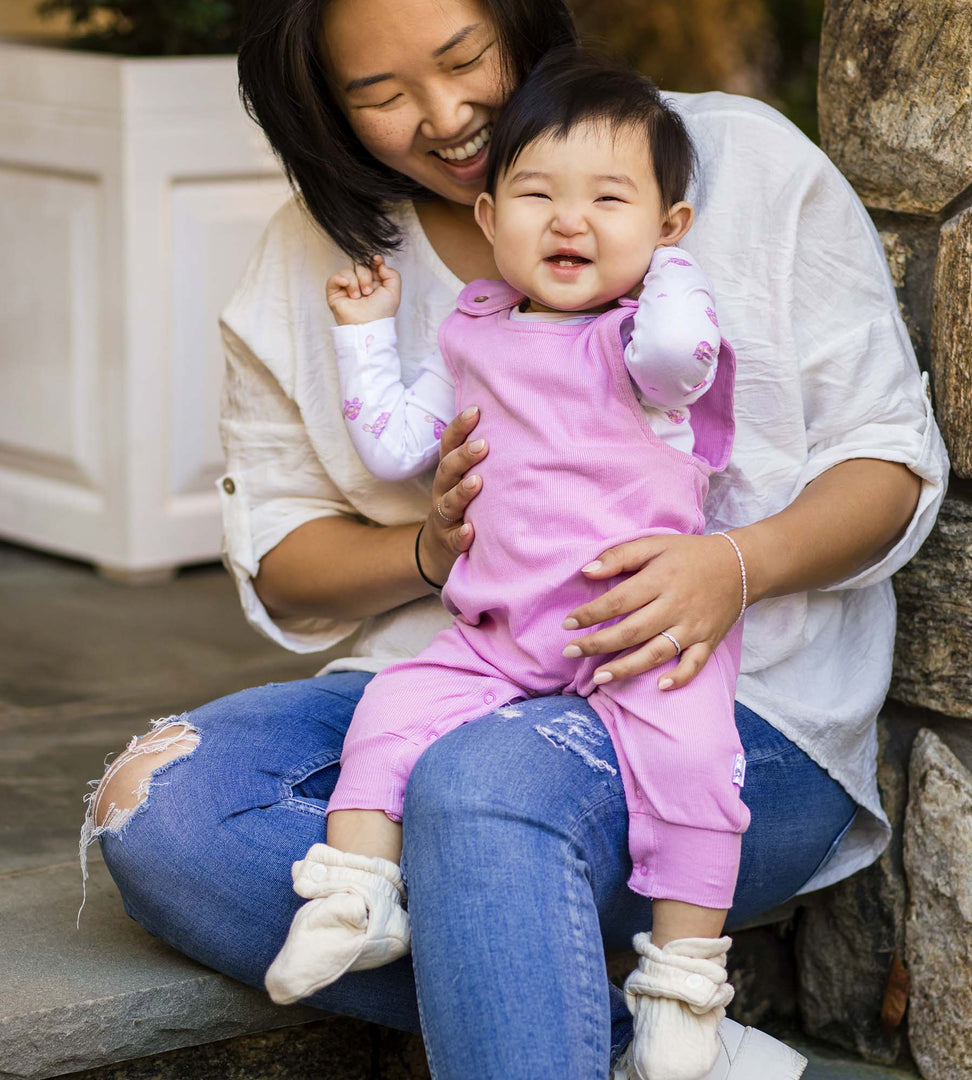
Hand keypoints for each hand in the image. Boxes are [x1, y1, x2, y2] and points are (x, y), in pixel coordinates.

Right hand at [326, 255, 401, 324]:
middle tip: (368, 292)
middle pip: (360, 266)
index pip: (371, 264)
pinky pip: (334, 278)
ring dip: (355, 282)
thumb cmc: (381, 313)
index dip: (374, 260)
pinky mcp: (335, 293)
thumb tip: (379, 263)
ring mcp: (347, 288)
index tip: (377, 260)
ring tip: (358, 297)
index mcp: (374, 283)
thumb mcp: (394, 292)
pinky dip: (341, 279)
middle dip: (365, 276)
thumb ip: (392, 274)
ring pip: (348, 271)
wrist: (367, 325)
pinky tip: (348, 288)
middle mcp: (360, 284)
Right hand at [416, 406, 487, 586]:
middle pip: (447, 470)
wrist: (440, 548)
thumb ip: (482, 457)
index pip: (449, 444)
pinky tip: (471, 531)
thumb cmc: (464, 503)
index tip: (476, 410)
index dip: (459, 427)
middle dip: (463, 457)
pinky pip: (453, 539)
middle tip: (482, 445)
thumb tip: (515, 421)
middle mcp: (442, 491)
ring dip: (461, 492)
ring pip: (447, 503)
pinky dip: (461, 535)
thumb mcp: (467, 477)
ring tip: (477, 483)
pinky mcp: (449, 542)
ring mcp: (444, 517)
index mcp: (449, 472)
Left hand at [561, 533, 744, 688]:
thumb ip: (620, 556)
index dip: (590, 614)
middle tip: (569, 652)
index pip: (619, 600)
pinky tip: (659, 686)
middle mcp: (676, 606)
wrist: (740, 564)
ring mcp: (694, 626)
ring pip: (657, 652)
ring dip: (627, 668)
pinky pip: (695, 664)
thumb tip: (587, 572)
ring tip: (599, 677)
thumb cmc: (689, 554)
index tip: (567, 624)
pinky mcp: (709, 640)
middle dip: (598, 644)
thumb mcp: (655, 544)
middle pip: (632, 631)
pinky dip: (680, 677)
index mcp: (661, 579)